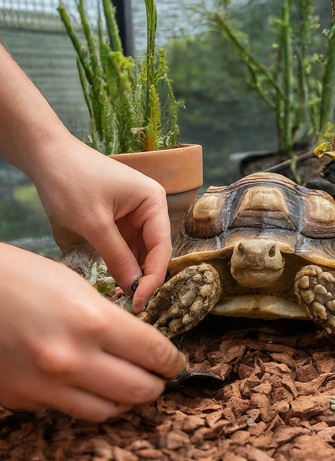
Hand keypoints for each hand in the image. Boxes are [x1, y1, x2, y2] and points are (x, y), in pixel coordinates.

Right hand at [0, 244, 185, 420]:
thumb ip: (111, 321)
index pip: (154, 353)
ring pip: (107, 410)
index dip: (172, 360)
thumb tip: (138, 345)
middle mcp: (72, 360)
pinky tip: (87, 382)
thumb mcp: (79, 288)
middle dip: (157, 384)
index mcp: (93, 322)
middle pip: (138, 390)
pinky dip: (87, 399)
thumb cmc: (25, 278)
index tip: (176, 361)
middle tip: (160, 376)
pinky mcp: (22, 399)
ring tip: (129, 383)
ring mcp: (44, 386)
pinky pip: (69, 408)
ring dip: (126, 399)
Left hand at [31, 132, 171, 312]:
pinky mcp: (120, 220)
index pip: (161, 246)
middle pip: (154, 250)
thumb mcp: (94, 223)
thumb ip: (117, 257)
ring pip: (140, 251)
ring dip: (132, 272)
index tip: (141, 301)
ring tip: (122, 296)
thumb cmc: (71, 181)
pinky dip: (121, 263)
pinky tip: (115, 280)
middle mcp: (150, 208)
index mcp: (153, 202)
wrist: (47, 156)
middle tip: (131, 303)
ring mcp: (135, 214)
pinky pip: (126, 246)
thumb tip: (134, 288)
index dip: (153, 276)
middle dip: (143, 276)